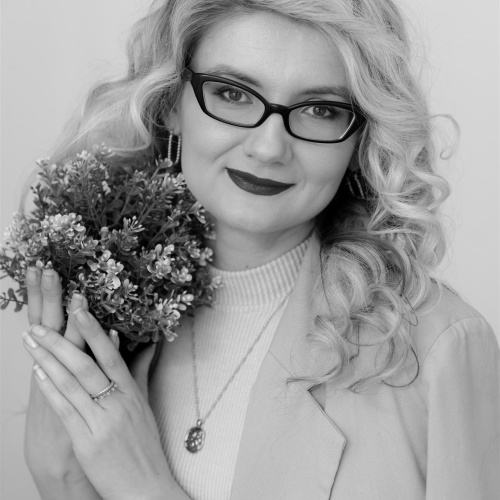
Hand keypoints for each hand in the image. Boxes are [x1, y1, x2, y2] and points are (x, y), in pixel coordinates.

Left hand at [21, 300, 180, 499]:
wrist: (145, 486)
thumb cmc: (144, 445)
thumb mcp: (145, 404)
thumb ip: (141, 372)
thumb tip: (149, 345)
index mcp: (132, 392)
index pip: (111, 355)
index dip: (94, 331)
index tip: (79, 309)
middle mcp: (118, 403)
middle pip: (86, 366)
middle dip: (61, 342)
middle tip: (40, 324)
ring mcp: (102, 422)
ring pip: (71, 384)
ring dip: (48, 360)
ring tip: (31, 342)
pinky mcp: (87, 441)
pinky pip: (66, 409)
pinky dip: (51, 389)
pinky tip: (38, 373)